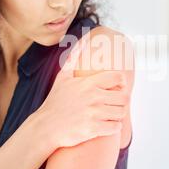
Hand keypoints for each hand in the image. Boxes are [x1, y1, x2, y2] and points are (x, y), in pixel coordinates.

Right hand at [32, 33, 128, 147]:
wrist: (45, 127)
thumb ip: (73, 57)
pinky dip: (114, 127)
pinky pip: (115, 127)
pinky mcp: (93, 129)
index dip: (121, 83)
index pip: (118, 78)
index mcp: (88, 83)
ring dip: (119, 115)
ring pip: (121, 113)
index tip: (118, 88)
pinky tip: (107, 125)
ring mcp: (93, 113)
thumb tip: (83, 40)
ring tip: (111, 115)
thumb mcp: (62, 77)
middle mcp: (92, 97)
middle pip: (124, 97)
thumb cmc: (55, 101)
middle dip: (122, 101)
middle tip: (116, 104)